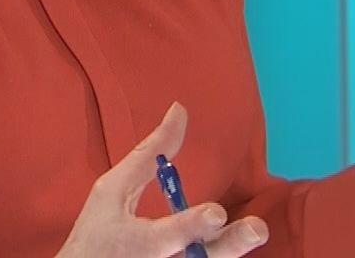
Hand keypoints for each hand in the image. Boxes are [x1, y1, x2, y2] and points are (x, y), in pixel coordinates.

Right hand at [56, 102, 269, 257]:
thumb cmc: (96, 235)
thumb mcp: (111, 193)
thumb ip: (148, 155)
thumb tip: (179, 110)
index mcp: (142, 244)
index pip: (170, 234)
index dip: (192, 224)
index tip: (216, 212)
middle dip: (232, 244)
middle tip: (258, 228)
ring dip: (233, 249)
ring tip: (254, 231)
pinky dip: (218, 253)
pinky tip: (228, 242)